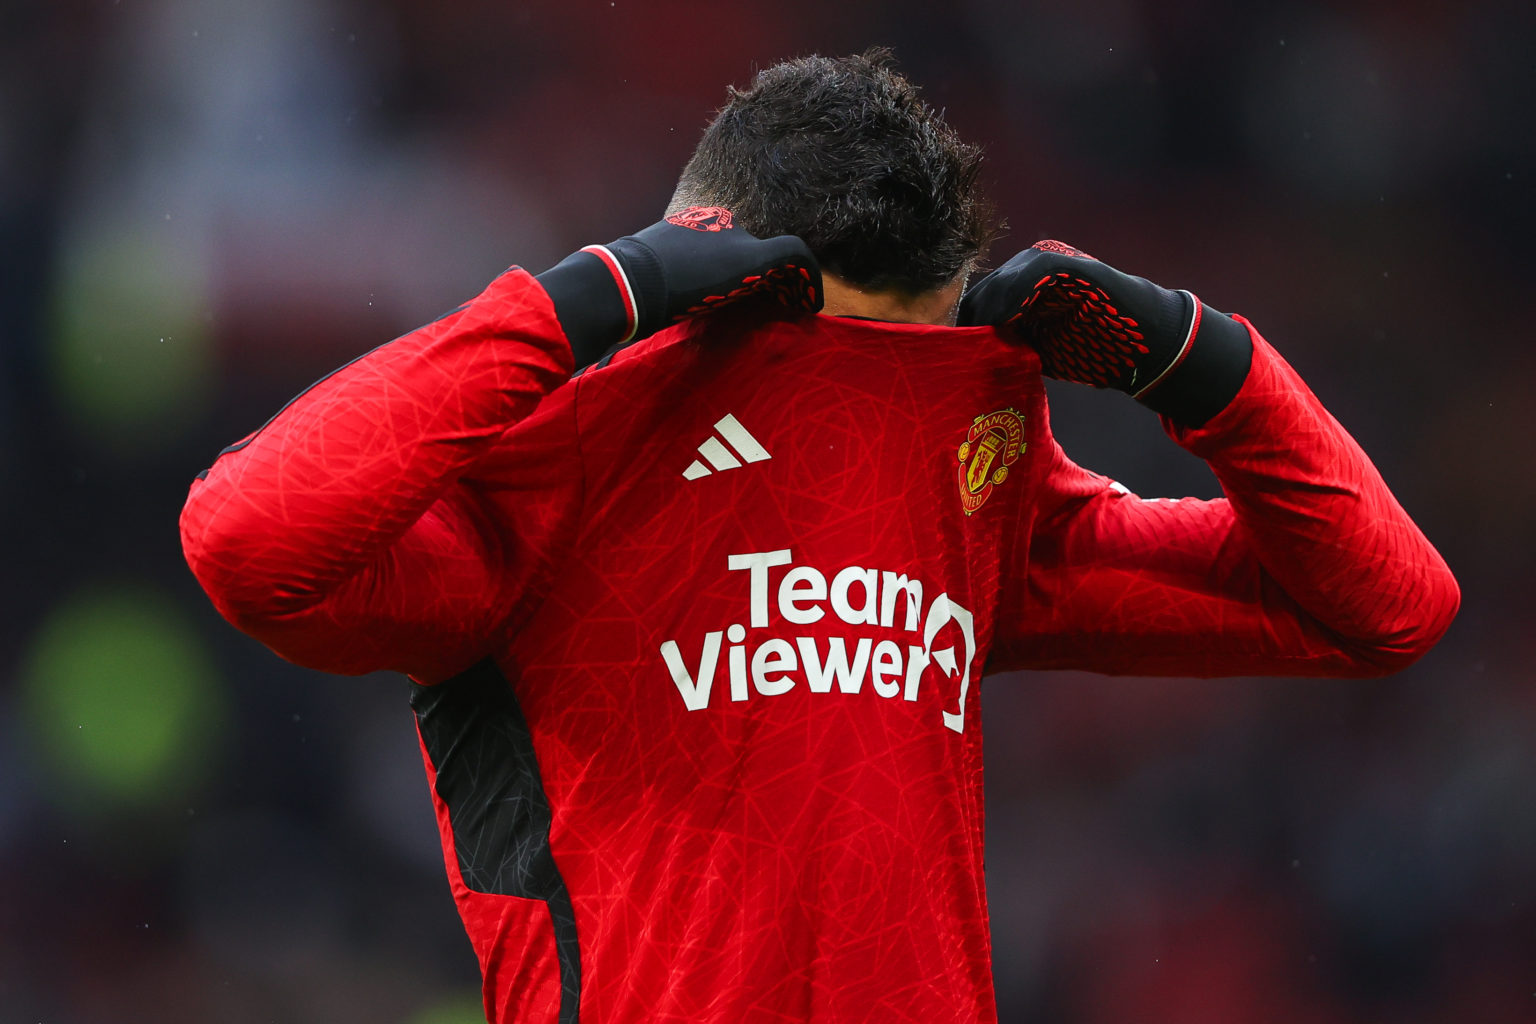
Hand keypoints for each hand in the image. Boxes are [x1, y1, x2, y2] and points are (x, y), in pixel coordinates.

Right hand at [537, 207, 821, 367]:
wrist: (624, 282)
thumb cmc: (622, 289)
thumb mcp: (644, 281)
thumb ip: (659, 287)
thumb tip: (641, 320)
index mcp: (689, 227)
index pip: (728, 244)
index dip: (742, 272)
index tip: (748, 296)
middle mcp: (716, 224)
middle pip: (754, 249)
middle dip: (771, 279)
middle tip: (781, 304)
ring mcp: (734, 237)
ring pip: (777, 254)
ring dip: (791, 281)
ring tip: (800, 306)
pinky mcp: (752, 256)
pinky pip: (795, 256)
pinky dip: (809, 277)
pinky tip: (813, 305)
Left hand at [959, 240, 1250, 426]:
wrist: (1142, 345)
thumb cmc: (1090, 349)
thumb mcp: (1036, 348)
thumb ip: (1005, 343)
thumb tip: (961, 357)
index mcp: (1019, 284)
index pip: (977, 300)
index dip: (959, 324)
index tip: (940, 351)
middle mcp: (1029, 266)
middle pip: (982, 289)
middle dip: (965, 318)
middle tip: (944, 348)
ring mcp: (1048, 262)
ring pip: (1000, 281)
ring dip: (983, 310)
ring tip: (965, 338)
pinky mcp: (1067, 264)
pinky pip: (1031, 274)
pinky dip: (1012, 296)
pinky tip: (997, 322)